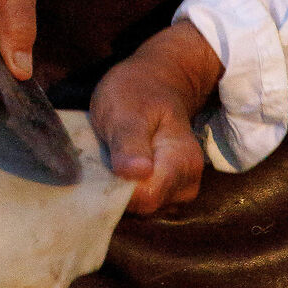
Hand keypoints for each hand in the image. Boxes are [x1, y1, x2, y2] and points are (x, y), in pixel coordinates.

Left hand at [90, 21, 222, 214]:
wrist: (158, 81)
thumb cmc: (138, 92)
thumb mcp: (125, 111)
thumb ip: (130, 143)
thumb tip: (138, 173)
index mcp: (181, 161)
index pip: (146, 198)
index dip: (118, 190)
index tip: (101, 168)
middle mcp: (187, 182)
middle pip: (145, 207)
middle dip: (118, 191)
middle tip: (103, 159)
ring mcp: (179, 188)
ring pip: (143, 207)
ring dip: (120, 190)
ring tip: (109, 160)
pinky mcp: (168, 190)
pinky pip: (143, 201)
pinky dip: (126, 190)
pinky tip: (116, 168)